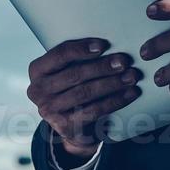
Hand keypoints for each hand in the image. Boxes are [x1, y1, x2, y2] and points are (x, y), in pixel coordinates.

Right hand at [27, 38, 142, 160]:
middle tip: (124, 61)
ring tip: (131, 76)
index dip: (82, 49)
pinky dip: (115, 100)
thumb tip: (111, 44)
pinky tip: (130, 93)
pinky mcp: (64, 125)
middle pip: (75, 74)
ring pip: (85, 92)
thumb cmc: (72, 87)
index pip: (60, 55)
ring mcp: (49, 110)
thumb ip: (79, 59)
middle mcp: (38, 90)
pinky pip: (94, 110)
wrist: (71, 124)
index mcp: (37, 70)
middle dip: (102, 67)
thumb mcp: (67, 71)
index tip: (103, 45)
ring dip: (112, 83)